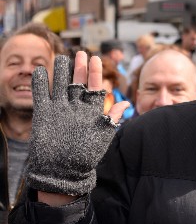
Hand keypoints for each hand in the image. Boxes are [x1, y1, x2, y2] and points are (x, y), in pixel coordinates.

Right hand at [26, 52, 129, 197]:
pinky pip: (41, 95)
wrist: (61, 170)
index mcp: (90, 111)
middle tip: (81, 53)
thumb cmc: (85, 156)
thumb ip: (112, 119)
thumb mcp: (102, 137)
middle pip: (78, 82)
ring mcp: (59, 109)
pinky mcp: (44, 114)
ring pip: (60, 85)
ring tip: (62, 57)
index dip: (95, 73)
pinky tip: (41, 71)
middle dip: (80, 68)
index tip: (96, 58)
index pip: (94, 87)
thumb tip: (127, 105)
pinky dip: (40, 83)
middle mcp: (75, 107)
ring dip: (61, 72)